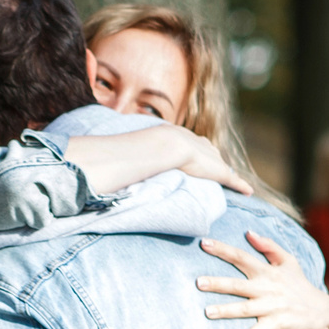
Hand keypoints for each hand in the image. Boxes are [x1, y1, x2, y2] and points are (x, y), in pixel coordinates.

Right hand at [64, 122, 254, 196]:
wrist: (157, 147)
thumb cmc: (136, 149)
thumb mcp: (120, 151)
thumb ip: (106, 157)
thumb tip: (81, 157)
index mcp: (170, 137)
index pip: (184, 144)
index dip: (190, 152)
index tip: (192, 157)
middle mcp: (191, 141)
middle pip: (205, 150)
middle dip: (211, 158)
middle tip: (216, 168)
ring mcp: (203, 153)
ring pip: (218, 163)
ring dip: (225, 172)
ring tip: (233, 181)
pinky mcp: (213, 167)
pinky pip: (229, 177)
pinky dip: (238, 183)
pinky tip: (247, 191)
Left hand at [197, 232, 328, 328]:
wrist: (320, 311)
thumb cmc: (298, 284)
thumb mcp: (288, 261)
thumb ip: (269, 246)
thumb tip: (248, 232)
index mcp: (267, 272)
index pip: (242, 257)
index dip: (223, 250)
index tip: (203, 243)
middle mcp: (267, 288)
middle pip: (238, 285)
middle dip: (218, 283)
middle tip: (198, 282)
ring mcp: (271, 307)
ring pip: (245, 309)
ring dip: (226, 310)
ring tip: (207, 312)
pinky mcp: (276, 325)